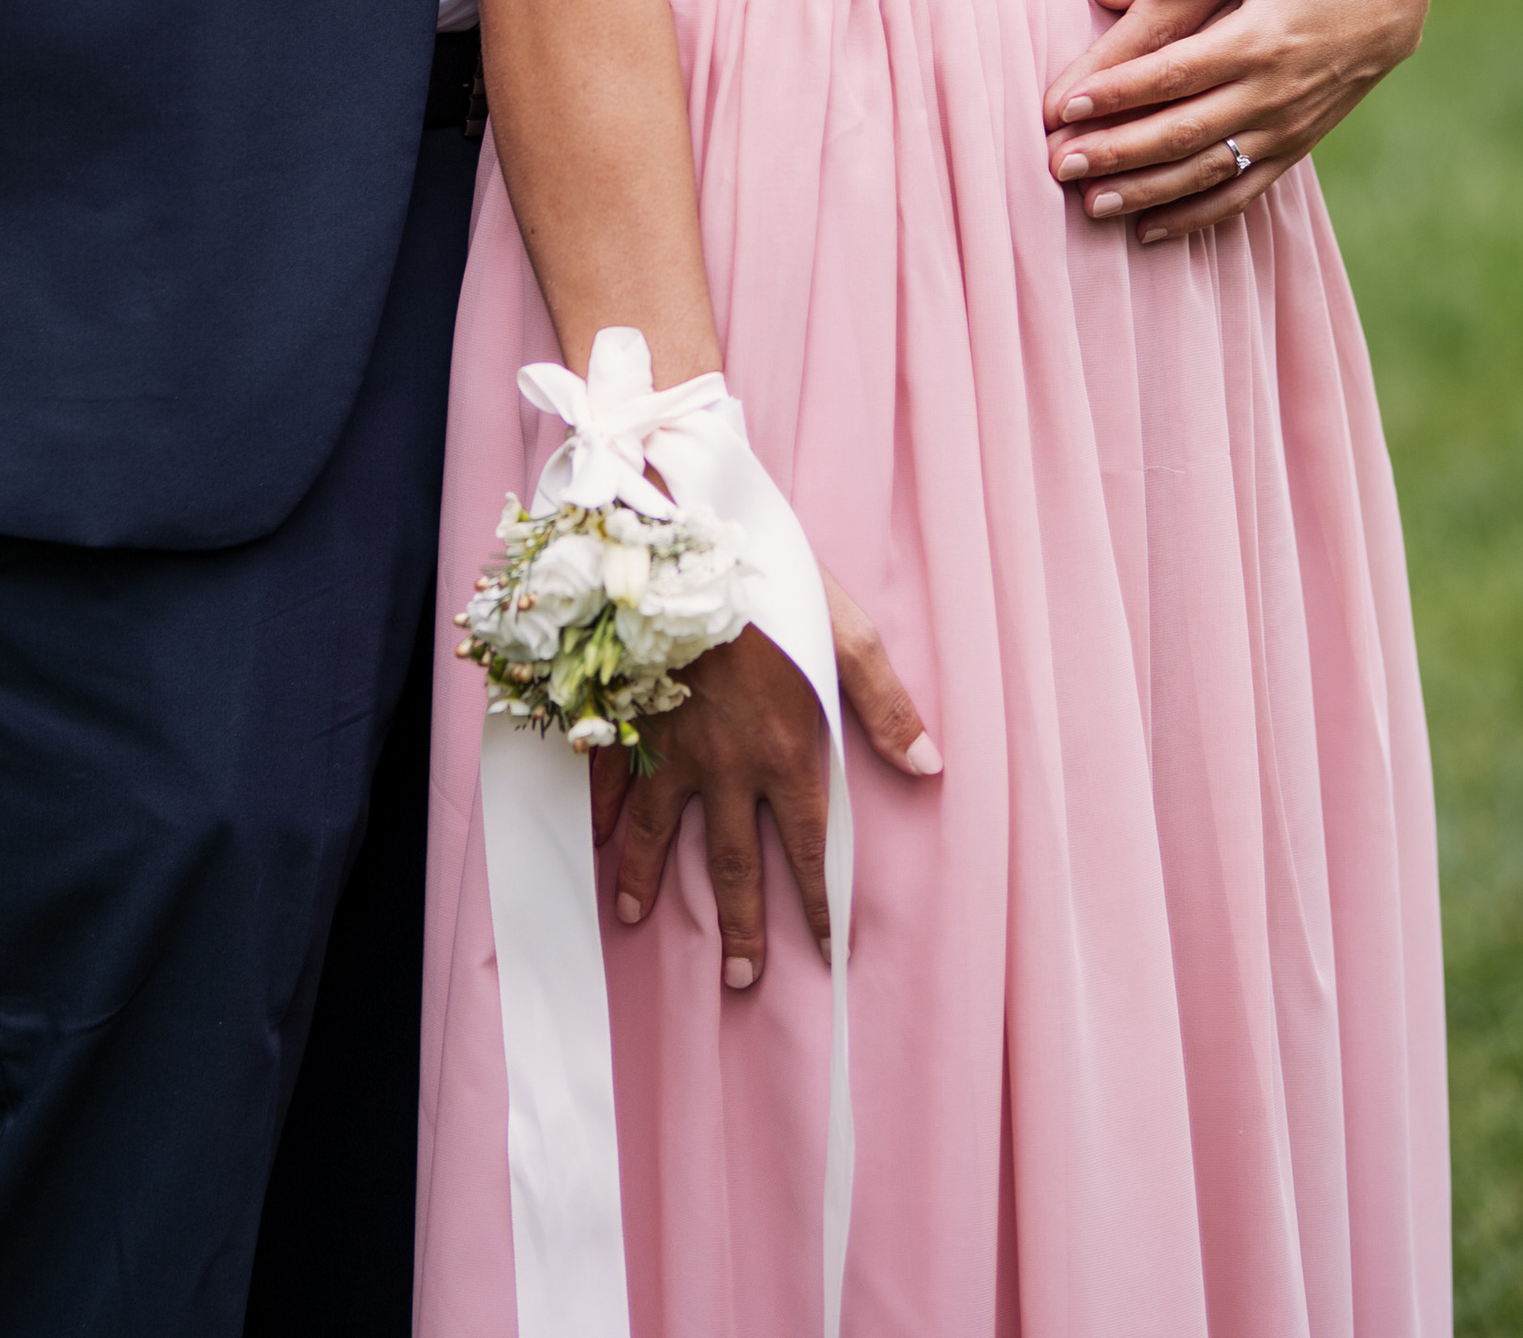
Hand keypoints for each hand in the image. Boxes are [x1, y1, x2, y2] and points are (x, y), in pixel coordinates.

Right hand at [585, 573, 937, 990]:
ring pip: (660, 832)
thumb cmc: (769, 581)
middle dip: (743, 926)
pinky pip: (607, 777)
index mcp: (785, 750)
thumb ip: (886, 702)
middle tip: (741, 980)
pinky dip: (598, 811)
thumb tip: (929, 765)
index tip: (828, 953)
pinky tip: (593, 840)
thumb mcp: (846, 632)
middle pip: (736, 863)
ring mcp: (669, 747)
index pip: (810, 847)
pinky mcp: (625, 718)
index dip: (821, 904)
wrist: (677, 543)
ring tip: (638, 921)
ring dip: (652, 881)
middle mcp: (727, 765)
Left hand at [1045, 0, 1433, 239]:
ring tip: (1089, 204)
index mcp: (1260, 39)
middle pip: (1181, 132)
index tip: (1063, 105)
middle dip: (1115, 152)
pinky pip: (1242, 193)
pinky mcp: (1294, 147)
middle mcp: (1272, 94)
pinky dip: (1196, 216)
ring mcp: (1285, 128)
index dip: (1117, 92)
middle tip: (1055, 164)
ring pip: (1206, 173)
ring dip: (1146, 192)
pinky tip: (1148, 231)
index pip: (1174, 73)